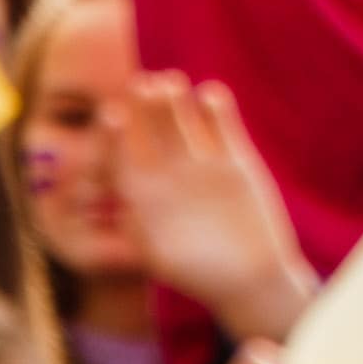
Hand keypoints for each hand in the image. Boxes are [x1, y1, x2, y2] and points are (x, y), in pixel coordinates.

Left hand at [114, 71, 319, 343]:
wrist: (252, 280)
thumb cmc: (202, 274)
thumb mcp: (161, 252)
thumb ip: (139, 222)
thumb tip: (115, 201)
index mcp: (145, 195)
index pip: (123, 154)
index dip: (116, 134)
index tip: (111, 114)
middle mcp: (168, 174)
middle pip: (151, 130)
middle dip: (145, 108)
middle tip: (142, 85)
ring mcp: (200, 164)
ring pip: (182, 121)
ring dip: (175, 101)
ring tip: (171, 83)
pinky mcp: (234, 159)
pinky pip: (222, 125)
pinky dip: (217, 108)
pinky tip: (210, 95)